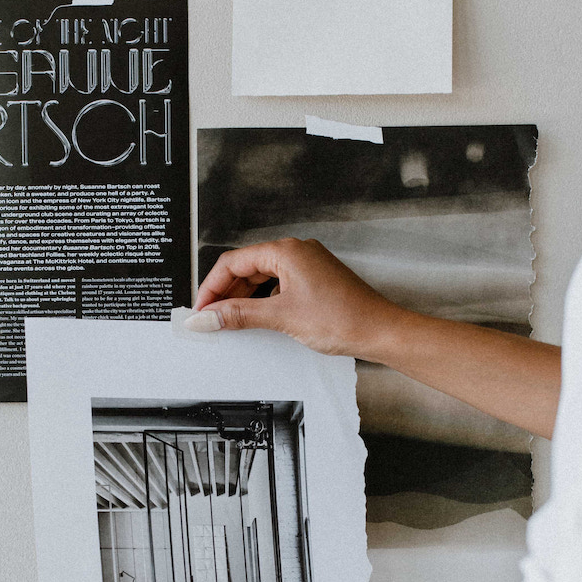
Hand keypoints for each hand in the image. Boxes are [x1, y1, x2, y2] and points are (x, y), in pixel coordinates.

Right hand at [188, 237, 392, 357]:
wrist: (380, 331)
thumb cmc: (344, 318)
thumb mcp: (280, 317)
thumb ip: (238, 315)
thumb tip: (207, 317)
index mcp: (286, 251)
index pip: (233, 262)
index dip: (211, 287)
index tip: (201, 310)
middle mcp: (296, 252)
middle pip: (246, 267)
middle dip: (225, 293)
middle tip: (210, 318)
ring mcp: (307, 265)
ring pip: (261, 277)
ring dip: (242, 298)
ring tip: (229, 321)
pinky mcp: (314, 281)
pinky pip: (278, 285)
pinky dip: (262, 300)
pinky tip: (256, 318)